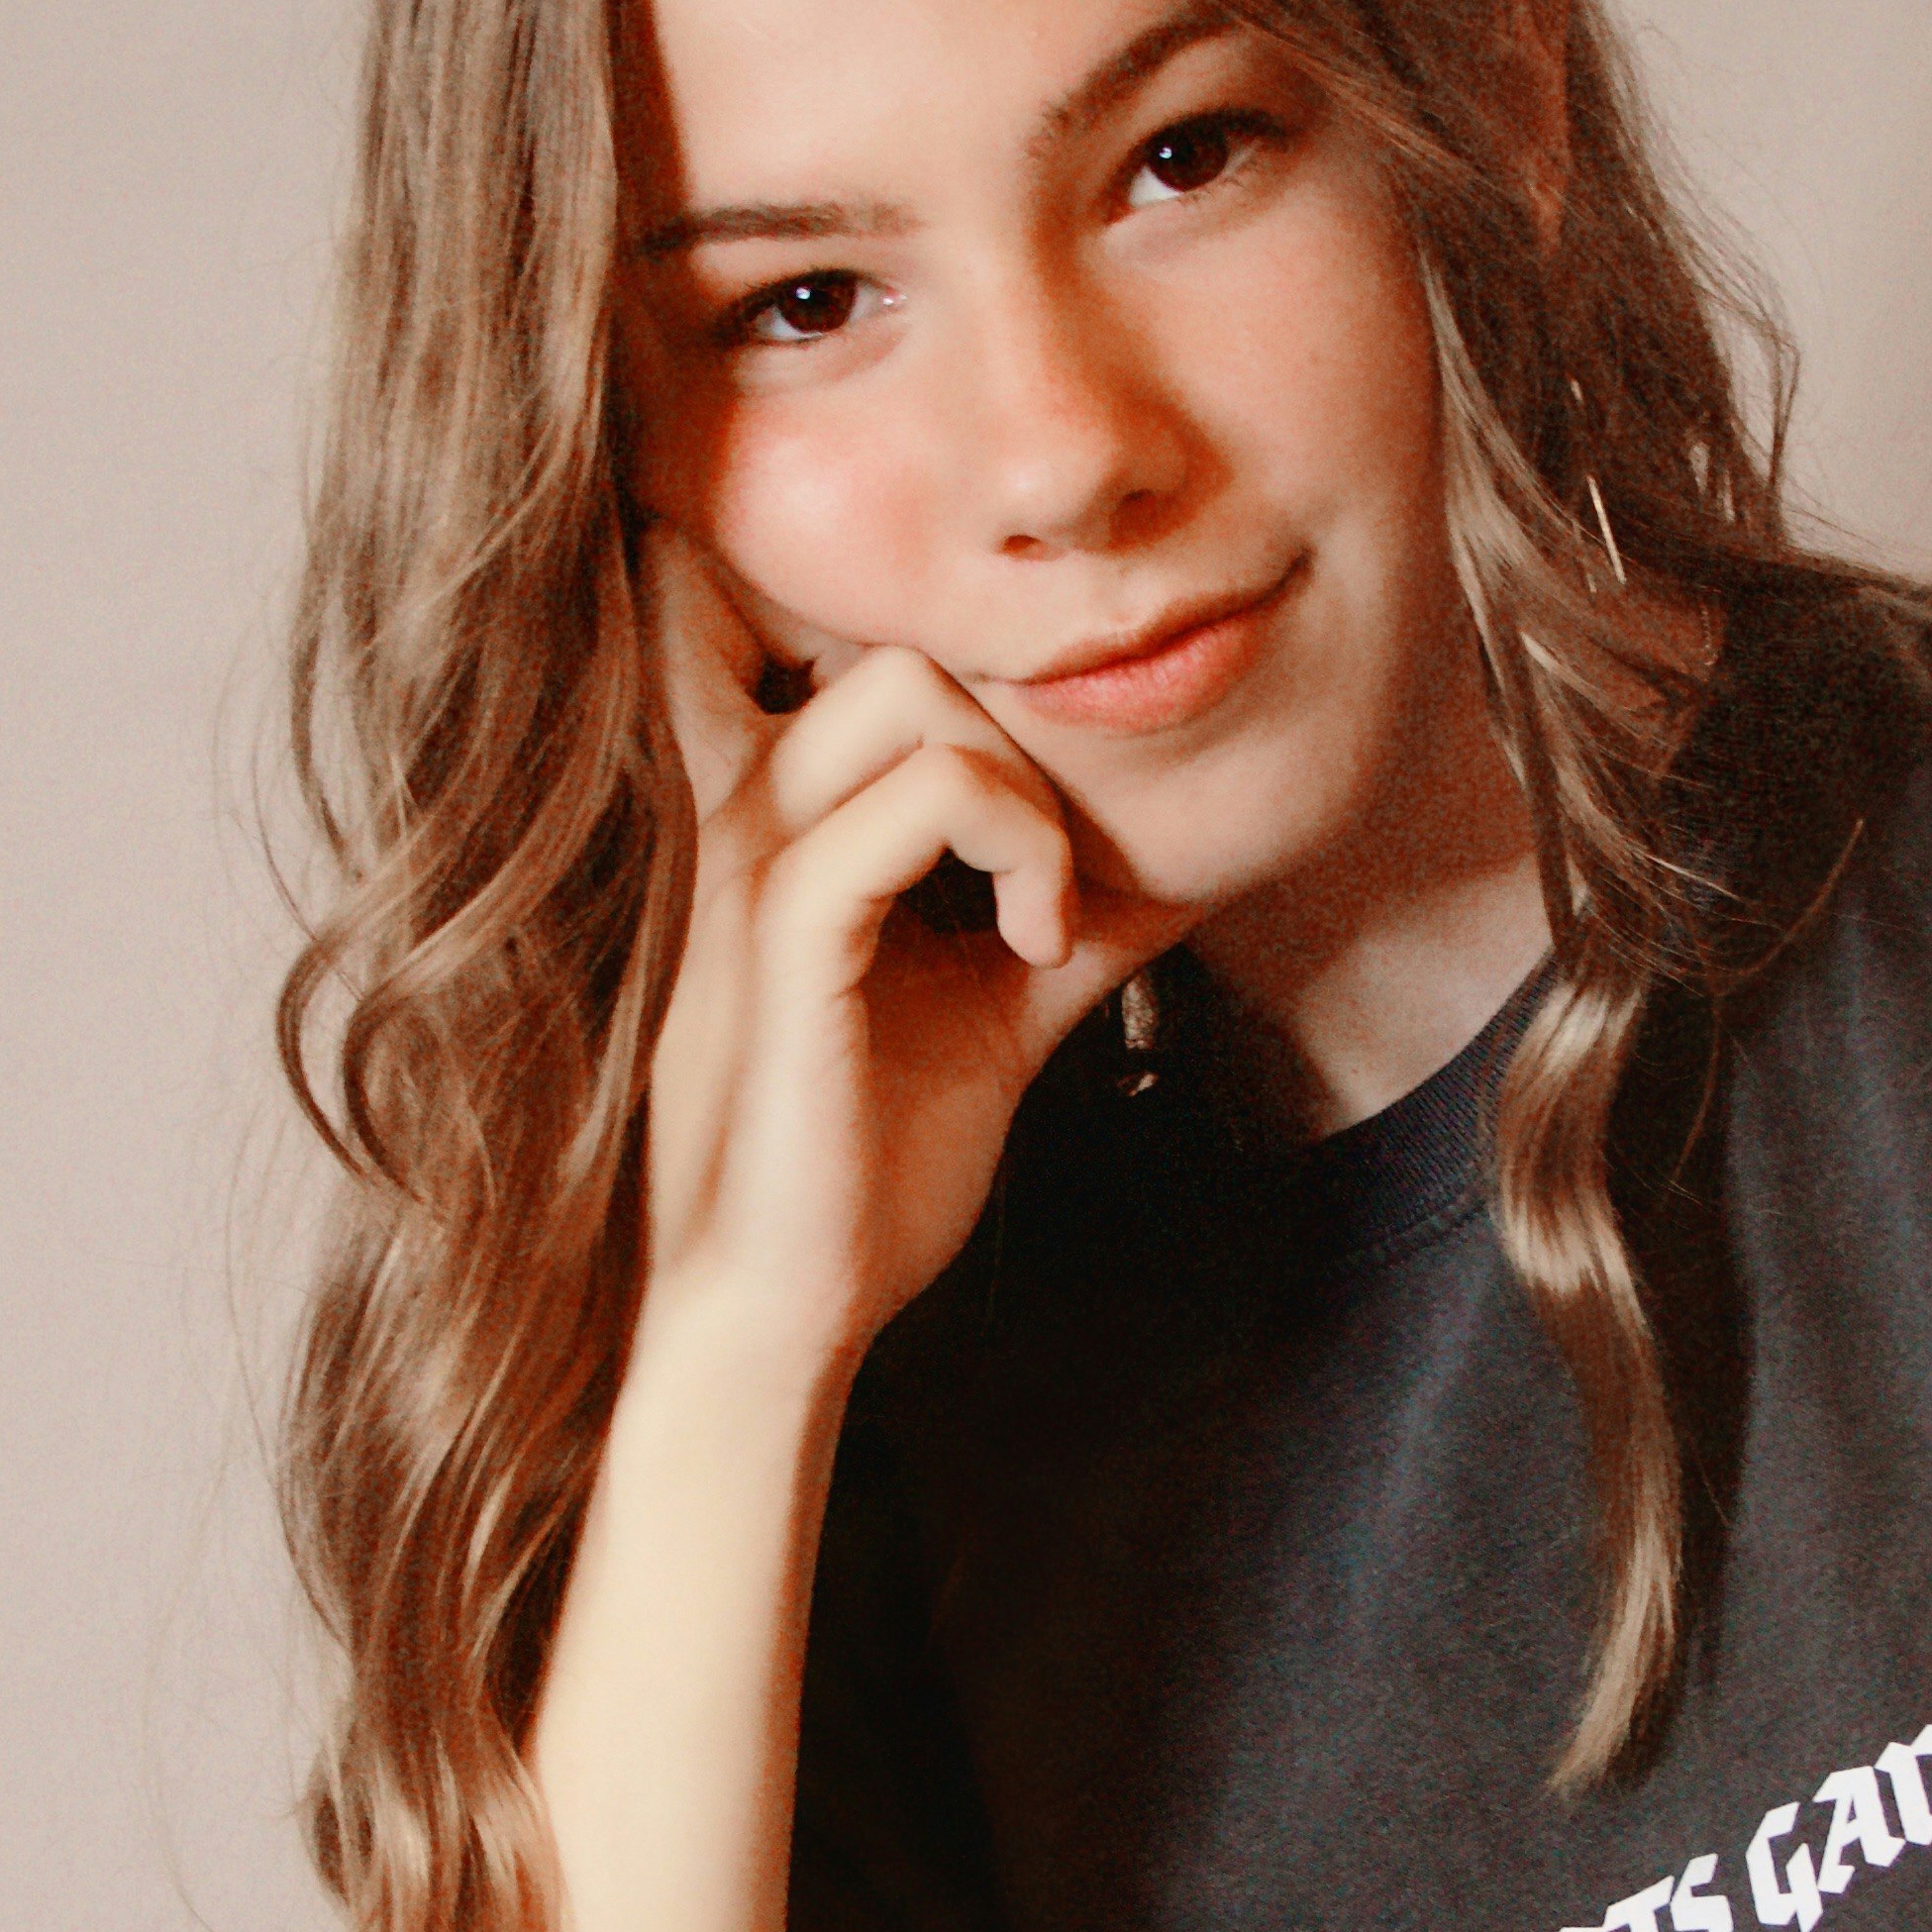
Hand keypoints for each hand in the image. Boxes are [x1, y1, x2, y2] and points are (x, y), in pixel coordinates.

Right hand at [632, 532, 1182, 1374]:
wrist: (782, 1309)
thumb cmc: (861, 1170)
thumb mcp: (993, 1013)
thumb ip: (1069, 924)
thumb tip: (1187, 864)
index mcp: (771, 819)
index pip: (799, 622)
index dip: (942, 640)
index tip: (1052, 765)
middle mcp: (744, 814)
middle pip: (898, 637)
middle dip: (1024, 716)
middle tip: (1073, 855)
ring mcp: (753, 866)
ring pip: (912, 691)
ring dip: (1031, 787)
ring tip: (1057, 912)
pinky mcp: (787, 934)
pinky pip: (918, 803)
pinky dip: (1019, 848)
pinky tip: (1040, 945)